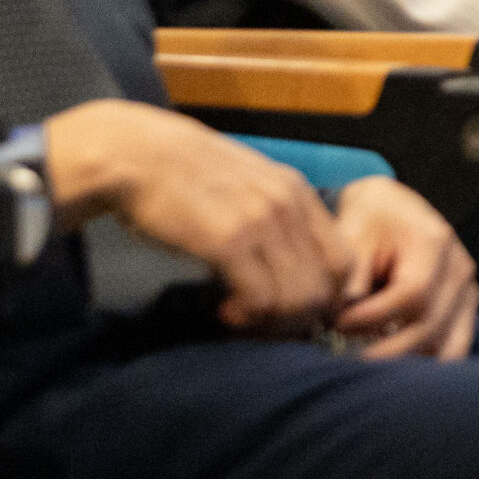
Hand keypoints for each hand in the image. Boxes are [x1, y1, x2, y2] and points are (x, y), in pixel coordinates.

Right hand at [43, 100, 351, 335]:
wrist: (134, 155)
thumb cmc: (183, 177)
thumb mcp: (247, 186)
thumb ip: (275, 219)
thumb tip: (293, 268)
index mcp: (297, 192)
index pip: (344, 262)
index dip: (326, 296)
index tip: (293, 310)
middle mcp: (288, 205)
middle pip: (327, 286)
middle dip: (300, 318)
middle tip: (266, 323)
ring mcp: (260, 221)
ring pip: (299, 298)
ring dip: (273, 322)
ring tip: (243, 316)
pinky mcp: (228, 240)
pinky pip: (261, 299)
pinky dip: (248, 317)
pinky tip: (225, 309)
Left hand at [331, 177, 478, 360]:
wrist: (391, 208)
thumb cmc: (368, 221)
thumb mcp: (353, 235)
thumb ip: (351, 274)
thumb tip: (343, 316)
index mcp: (435, 242)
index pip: (412, 294)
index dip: (374, 318)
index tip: (339, 325)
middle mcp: (460, 268)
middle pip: (430, 327)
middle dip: (384, 350)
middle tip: (346, 356)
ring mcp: (468, 290)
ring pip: (447, 348)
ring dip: (407, 365)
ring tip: (370, 365)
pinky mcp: (467, 308)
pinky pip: (455, 349)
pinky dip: (427, 366)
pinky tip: (395, 369)